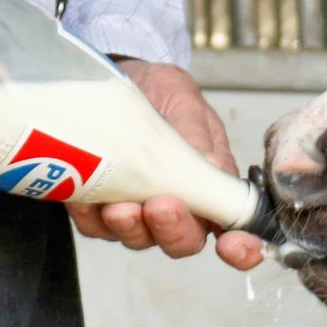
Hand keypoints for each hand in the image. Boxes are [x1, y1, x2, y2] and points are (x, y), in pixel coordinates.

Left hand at [68, 59, 264, 270]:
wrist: (119, 77)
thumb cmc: (160, 91)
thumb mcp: (184, 103)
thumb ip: (197, 135)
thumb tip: (213, 169)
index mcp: (210, 185)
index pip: (231, 226)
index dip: (240, 249)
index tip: (232, 244)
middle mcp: (176, 207)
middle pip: (181, 242)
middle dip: (172, 230)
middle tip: (161, 206)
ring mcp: (136, 212)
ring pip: (136, 239)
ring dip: (129, 228)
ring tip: (118, 206)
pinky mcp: (98, 208)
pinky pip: (93, 227)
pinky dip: (90, 218)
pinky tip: (86, 201)